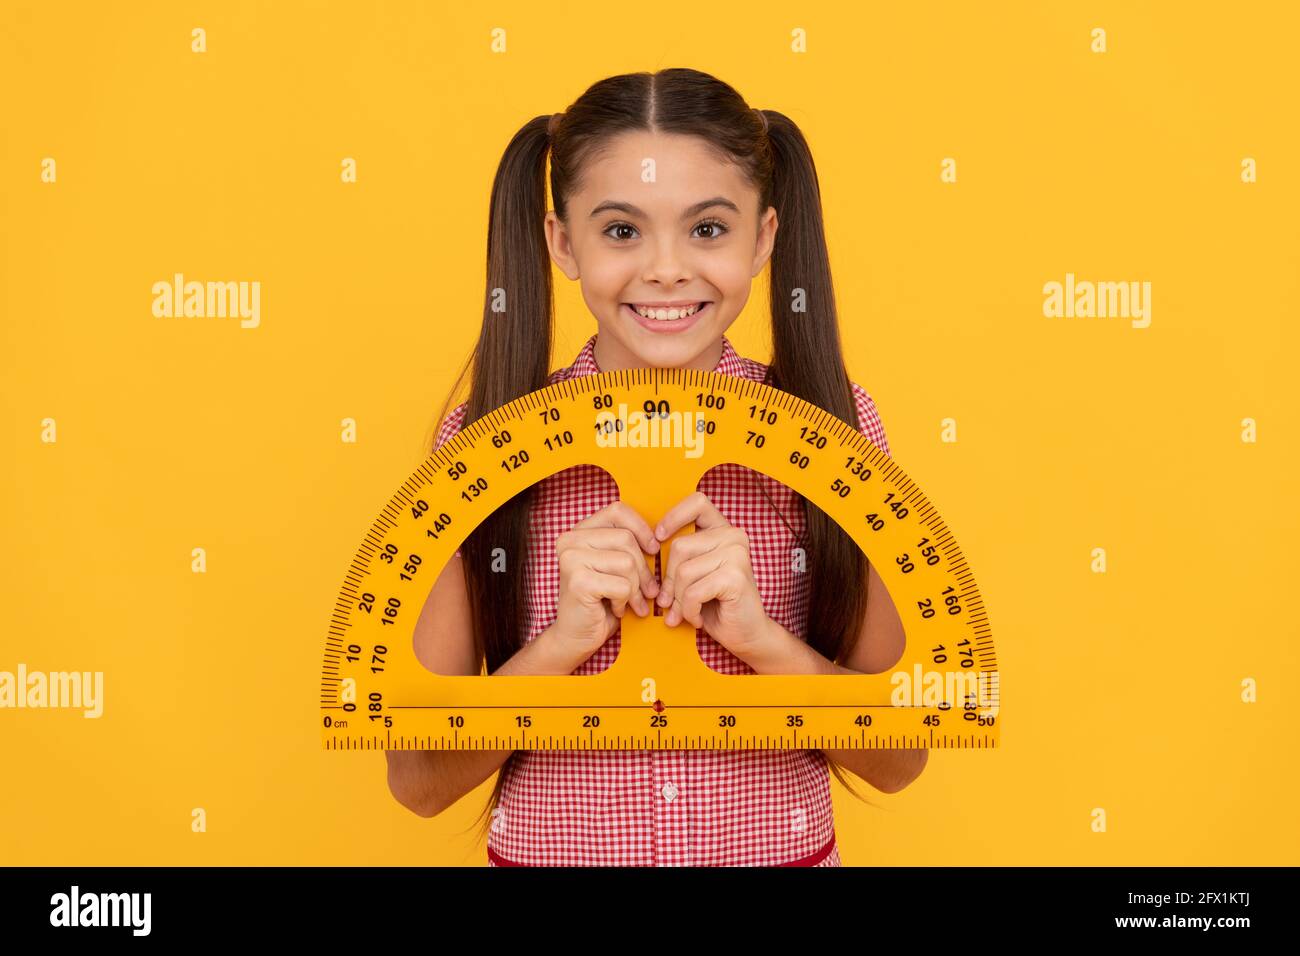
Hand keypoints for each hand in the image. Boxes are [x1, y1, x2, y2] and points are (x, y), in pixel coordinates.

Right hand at [549, 500, 661, 659]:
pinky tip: (616, 608)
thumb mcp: (614, 566)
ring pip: (627, 562)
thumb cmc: (600, 601)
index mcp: (578, 531)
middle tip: (646, 591)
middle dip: (643, 569)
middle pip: (626, 539)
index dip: (641, 528)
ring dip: (636, 588)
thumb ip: (627, 545)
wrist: (575, 637)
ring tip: (630, 602)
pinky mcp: (578, 582)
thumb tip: (662, 535)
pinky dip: (626, 601)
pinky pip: (622, 585)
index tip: (653, 549)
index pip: (618, 511)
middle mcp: (569, 540)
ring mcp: (571, 560)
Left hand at [653, 491, 770, 657]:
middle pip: (679, 547)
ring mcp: (737, 554)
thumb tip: (644, 553)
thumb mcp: (694, 574)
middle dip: (669, 581)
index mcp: (723, 529)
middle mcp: (734, 536)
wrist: (746, 634)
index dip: (673, 516)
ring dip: (678, 600)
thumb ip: (679, 557)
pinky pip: (693, 591)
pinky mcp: (735, 577)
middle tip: (670, 603)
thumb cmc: (716, 604)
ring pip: (683, 572)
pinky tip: (697, 618)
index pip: (697, 502)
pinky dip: (688, 611)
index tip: (658, 538)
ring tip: (686, 612)